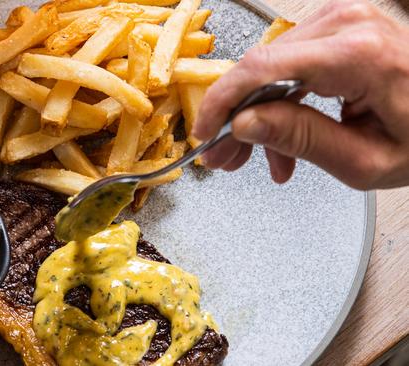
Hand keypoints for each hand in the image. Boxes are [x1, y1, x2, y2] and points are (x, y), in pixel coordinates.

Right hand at [193, 0, 408, 189]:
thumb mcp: (364, 159)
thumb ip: (300, 139)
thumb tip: (244, 123)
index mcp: (359, 55)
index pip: (262, 69)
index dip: (222, 103)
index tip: (205, 133)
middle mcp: (348, 24)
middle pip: (260, 67)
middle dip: (236, 118)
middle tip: (228, 157)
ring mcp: (343, 19)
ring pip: (268, 66)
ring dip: (257, 114)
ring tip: (261, 156)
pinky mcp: (339, 25)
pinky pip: (288, 61)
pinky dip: (278, 98)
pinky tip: (280, 134)